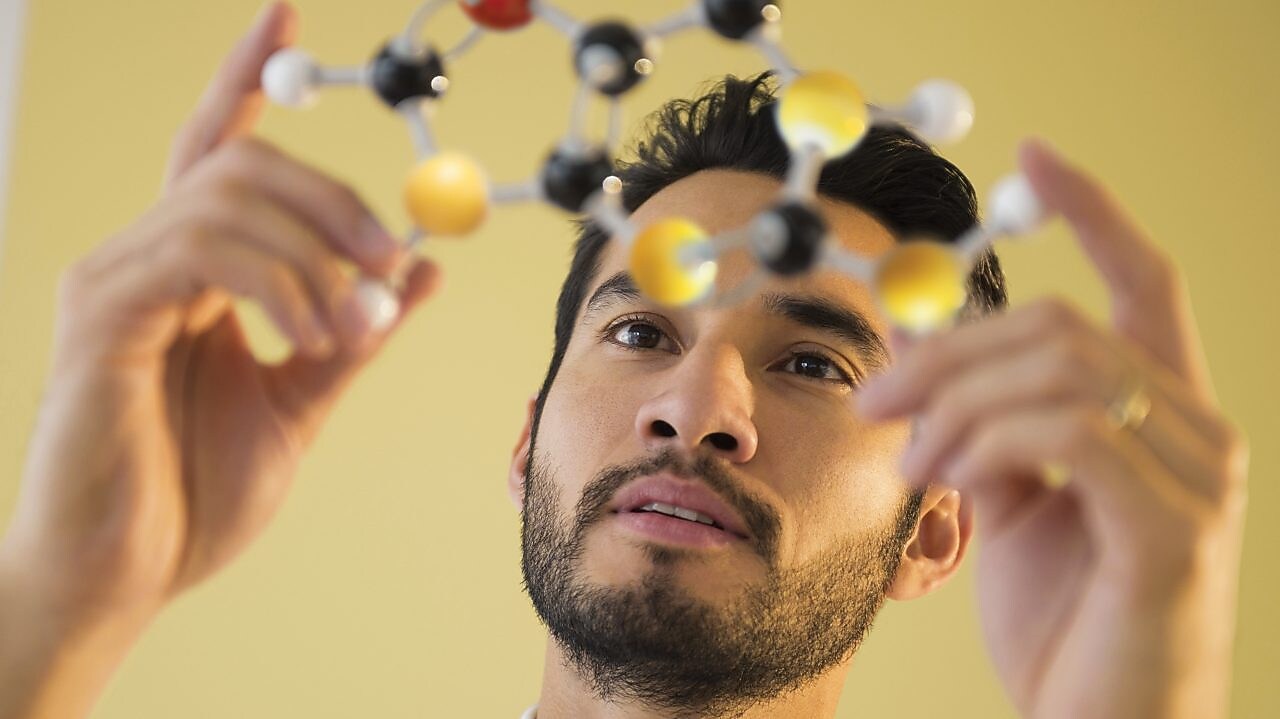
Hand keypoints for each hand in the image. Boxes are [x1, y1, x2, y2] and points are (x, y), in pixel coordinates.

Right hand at [1, 1, 439, 629]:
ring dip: (316, 253)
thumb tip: (422, 269)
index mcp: (193, 272)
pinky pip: (202, 251)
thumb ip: (355, 332)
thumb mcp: (304, 399)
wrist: (124, 576)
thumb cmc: (195, 495)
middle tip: (392, 257)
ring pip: (226, 197)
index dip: (248, 76)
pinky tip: (309, 334)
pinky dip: (278, 282)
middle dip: (332, 196)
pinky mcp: (101, 312)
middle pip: (238, 160)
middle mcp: (145, 256)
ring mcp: (115, 278)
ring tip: (351, 328)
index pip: (218, 148)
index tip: (286, 13)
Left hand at [856, 140, 1247, 717]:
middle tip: (875, 399)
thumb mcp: (1010, 511)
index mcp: (1159, 416)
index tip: (1035, 155)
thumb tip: (930, 371)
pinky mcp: (1172, 528)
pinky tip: (945, 480)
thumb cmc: (1062, 627)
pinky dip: (985, 441)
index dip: (1094, 209)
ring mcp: (1196, 477)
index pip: (1142, 283)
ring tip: (911, 462)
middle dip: (950, 349)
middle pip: (1064, 324)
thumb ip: (987, 434)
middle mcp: (1197, 431)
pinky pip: (1070, 432)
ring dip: (956, 403)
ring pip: (1061, 368)